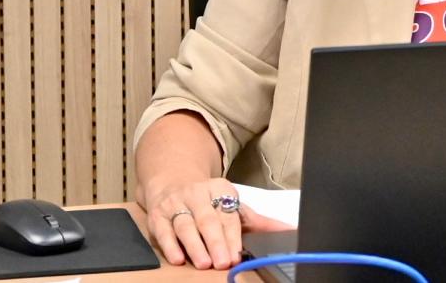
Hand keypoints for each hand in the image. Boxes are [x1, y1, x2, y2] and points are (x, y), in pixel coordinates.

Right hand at [142, 176, 292, 268]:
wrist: (171, 182)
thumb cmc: (208, 201)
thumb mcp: (232, 205)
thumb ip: (257, 222)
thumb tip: (288, 230)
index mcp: (220, 188)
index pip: (228, 215)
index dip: (233, 236)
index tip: (237, 254)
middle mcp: (197, 193)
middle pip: (208, 219)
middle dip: (216, 242)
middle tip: (222, 262)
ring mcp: (176, 203)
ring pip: (186, 225)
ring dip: (195, 245)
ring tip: (203, 262)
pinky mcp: (157, 215)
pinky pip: (162, 231)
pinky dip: (170, 245)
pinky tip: (178, 257)